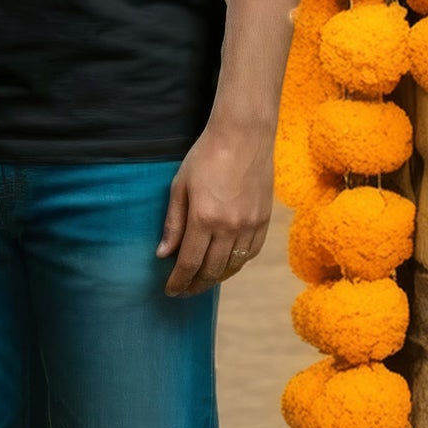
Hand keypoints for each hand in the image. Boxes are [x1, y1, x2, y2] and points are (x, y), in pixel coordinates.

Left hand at [157, 119, 273, 296]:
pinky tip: (225, 264)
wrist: (243, 137)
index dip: (179, 281)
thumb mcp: (180, 185)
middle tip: (184, 291)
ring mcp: (250, 226)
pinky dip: (236, 264)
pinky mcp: (265, 222)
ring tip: (201, 281)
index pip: (189, 262)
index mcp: (204, 218)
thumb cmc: (205, 156)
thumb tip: (163, 254)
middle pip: (212, 270)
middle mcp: (230, 227)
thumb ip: (173, 223)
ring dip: (215, 278)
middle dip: (195, 284)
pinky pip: (250, 254)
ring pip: (233, 266)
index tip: (170, 291)